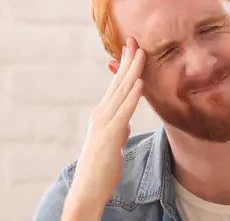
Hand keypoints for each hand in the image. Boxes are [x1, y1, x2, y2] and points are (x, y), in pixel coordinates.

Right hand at [63, 37, 144, 219]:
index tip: (132, 49)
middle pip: (118, 82)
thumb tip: (126, 122)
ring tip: (142, 53)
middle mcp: (102, 113)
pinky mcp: (110, 135)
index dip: (125, 65)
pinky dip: (132, 96)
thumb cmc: (102, 168)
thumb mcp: (113, 144)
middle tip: (136, 39)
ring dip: (133, 71)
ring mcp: (105, 123)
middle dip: (128, 60)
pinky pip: (124, 111)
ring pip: (122, 91)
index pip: (116, 85)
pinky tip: (139, 83)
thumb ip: (119, 130)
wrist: (88, 190)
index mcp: (103, 114)